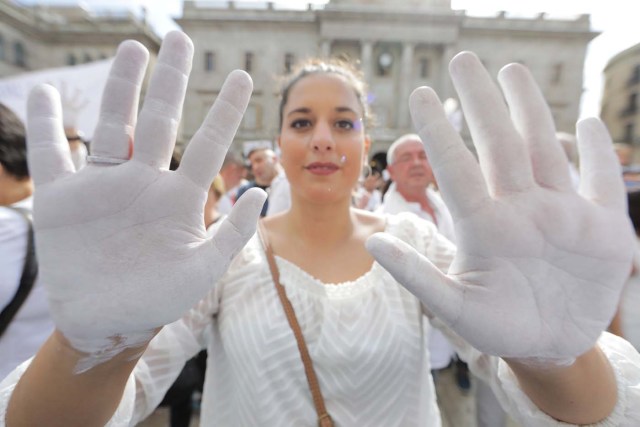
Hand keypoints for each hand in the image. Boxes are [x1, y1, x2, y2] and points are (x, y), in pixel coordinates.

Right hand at [26, 32, 264, 371]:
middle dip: (171, 80)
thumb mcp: (203, 270)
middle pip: (160, 119)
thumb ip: (232, 235)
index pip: (207, 144)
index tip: (243, 76)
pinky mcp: (63, 199)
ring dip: (122, 87)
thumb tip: (256, 194)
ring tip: (134, 50)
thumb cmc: (160, 298)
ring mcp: (104, 186)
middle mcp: (144, 182)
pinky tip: (45, 94)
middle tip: (180, 39)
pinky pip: (51, 154)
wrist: (109, 322)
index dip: (225, 111)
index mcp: (180, 197)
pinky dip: (46, 125)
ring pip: (113, 124)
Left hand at [367, 52, 633, 363]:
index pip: (458, 169)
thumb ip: (418, 275)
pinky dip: (601, 156)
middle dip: (482, 103)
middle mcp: (520, 210)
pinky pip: (603, 183)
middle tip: (461, 60)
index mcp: (484, 228)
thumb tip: (374, 243)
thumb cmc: (496, 326)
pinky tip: (591, 124)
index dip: (440, 133)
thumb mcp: (454, 307)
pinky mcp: (603, 229)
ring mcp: (562, 215)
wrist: (547, 346)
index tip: (417, 94)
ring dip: (530, 110)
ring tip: (511, 71)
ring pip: (545, 149)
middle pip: (500, 145)